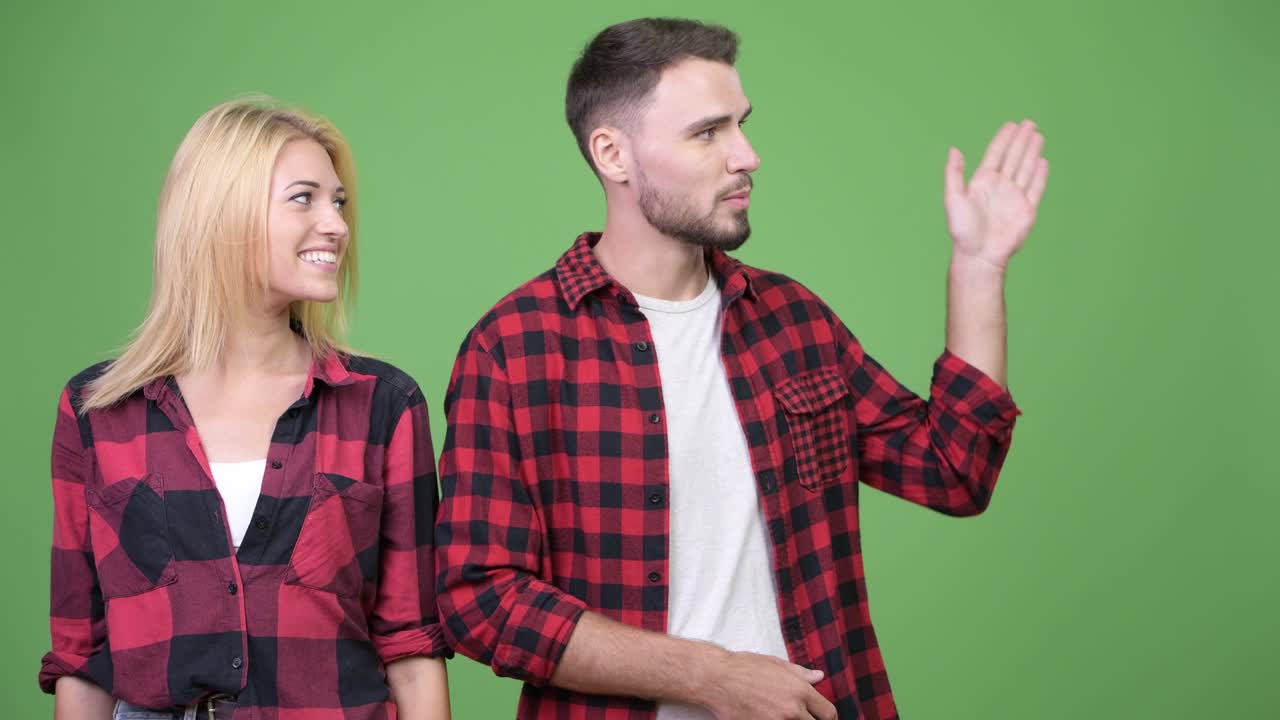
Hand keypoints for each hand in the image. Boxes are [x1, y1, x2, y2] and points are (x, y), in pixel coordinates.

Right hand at [697, 650, 836, 719]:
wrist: (717, 679)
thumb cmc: (744, 668)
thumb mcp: (776, 664)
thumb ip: (800, 673)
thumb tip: (819, 677)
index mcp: (800, 691)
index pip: (828, 713)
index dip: (829, 719)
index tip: (824, 719)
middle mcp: (793, 710)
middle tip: (805, 719)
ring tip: (783, 717)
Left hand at [944, 120, 1048, 269]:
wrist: (979, 255)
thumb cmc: (962, 230)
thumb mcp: (953, 198)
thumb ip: (954, 174)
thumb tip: (953, 149)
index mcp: (982, 182)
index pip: (996, 154)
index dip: (1004, 139)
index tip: (1011, 125)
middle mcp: (999, 187)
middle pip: (1013, 157)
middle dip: (1021, 140)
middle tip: (1029, 123)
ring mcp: (1014, 197)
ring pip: (1026, 168)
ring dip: (1032, 152)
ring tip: (1038, 135)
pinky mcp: (1027, 209)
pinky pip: (1036, 188)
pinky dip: (1040, 174)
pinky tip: (1043, 161)